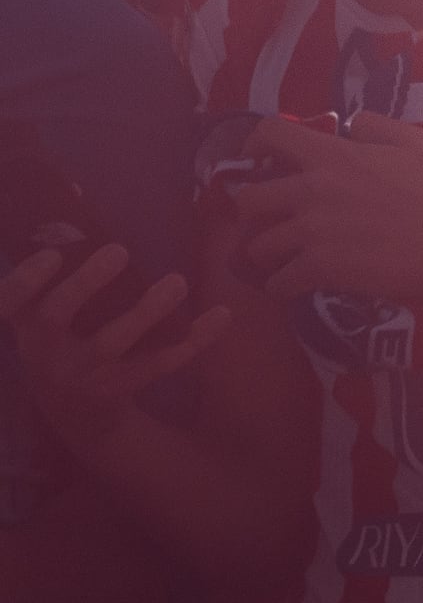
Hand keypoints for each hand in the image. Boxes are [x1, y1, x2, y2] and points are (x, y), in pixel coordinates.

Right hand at [0, 241, 226, 450]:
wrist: (76, 413)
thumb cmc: (68, 338)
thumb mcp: (50, 310)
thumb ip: (65, 260)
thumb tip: (78, 188)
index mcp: (27, 324)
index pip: (8, 303)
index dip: (24, 282)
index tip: (51, 255)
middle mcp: (45, 351)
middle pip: (55, 317)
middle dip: (84, 283)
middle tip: (119, 250)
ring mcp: (81, 373)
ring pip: (111, 343)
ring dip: (146, 311)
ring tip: (177, 281)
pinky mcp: (118, 389)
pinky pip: (158, 364)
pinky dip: (193, 340)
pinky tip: (222, 315)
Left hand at [226, 114, 422, 308]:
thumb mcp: (414, 143)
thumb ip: (377, 126)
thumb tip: (352, 124)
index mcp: (332, 155)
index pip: (270, 135)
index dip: (254, 145)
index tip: (257, 161)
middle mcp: (311, 190)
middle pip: (246, 200)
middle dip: (255, 214)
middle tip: (275, 222)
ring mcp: (311, 231)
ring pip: (256, 247)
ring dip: (270, 255)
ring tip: (289, 259)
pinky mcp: (317, 268)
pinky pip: (277, 282)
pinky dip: (285, 286)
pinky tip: (301, 284)